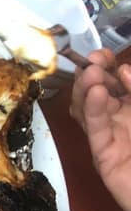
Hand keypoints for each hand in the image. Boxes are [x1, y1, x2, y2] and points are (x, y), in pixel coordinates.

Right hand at [70, 49, 130, 210]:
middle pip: (99, 92)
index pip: (118, 82)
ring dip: (87, 88)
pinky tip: (95, 93)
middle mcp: (122, 120)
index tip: (104, 54)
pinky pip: (94, 130)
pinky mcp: (103, 156)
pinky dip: (92, 110)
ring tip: (91, 73)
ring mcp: (111, 137)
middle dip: (95, 73)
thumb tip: (124, 71)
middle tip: (93, 60)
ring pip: (88, 109)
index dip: (110, 66)